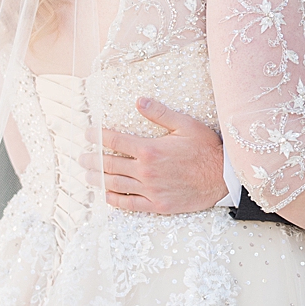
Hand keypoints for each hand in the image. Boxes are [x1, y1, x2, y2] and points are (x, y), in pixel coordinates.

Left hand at [79, 97, 228, 212]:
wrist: (223, 177)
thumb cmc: (206, 149)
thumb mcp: (186, 125)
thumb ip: (160, 113)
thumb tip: (138, 100)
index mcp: (150, 149)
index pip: (115, 141)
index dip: (98, 136)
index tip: (87, 133)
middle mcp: (145, 171)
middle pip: (109, 164)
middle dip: (92, 159)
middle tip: (81, 157)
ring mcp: (149, 190)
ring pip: (115, 184)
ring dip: (98, 179)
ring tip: (87, 174)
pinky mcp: (156, 204)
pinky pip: (128, 204)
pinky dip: (114, 199)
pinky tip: (106, 195)